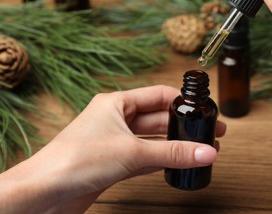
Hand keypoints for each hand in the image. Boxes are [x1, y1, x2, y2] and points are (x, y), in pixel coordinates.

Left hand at [0, 85, 225, 212]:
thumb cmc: (75, 160)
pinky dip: (163, 160)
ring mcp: (116, 141)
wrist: (44, 193)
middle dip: (184, 126)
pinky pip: (146, 157)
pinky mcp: (115, 163)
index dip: (182, 101)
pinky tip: (180, 162)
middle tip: (210, 132)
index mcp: (117, 103)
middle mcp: (117, 119)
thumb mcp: (131, 152)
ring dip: (176, 145)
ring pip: (154, 140)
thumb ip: (171, 152)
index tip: (203, 110)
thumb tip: (205, 151)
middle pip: (159, 118)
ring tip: (201, 149)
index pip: (158, 95)